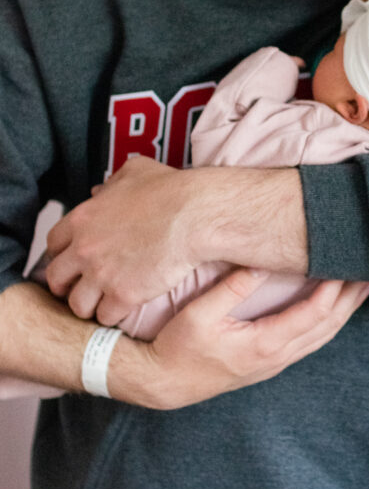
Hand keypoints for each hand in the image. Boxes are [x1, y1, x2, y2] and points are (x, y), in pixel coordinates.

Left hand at [46, 157, 198, 323]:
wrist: (194, 216)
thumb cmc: (171, 191)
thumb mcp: (136, 172)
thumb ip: (112, 183)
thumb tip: (101, 191)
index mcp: (83, 219)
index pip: (53, 244)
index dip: (63, 254)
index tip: (74, 261)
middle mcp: (85, 248)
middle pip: (57, 279)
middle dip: (67, 285)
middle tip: (81, 288)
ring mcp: (102, 274)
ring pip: (77, 305)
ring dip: (89, 306)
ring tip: (102, 304)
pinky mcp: (123, 295)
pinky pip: (106, 316)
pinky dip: (114, 315)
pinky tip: (124, 308)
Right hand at [119, 267, 368, 408]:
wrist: (163, 384)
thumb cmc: (176, 347)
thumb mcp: (199, 314)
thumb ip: (233, 288)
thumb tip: (262, 262)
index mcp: (265, 343)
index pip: (315, 313)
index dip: (335, 288)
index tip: (348, 264)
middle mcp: (277, 357)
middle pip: (328, 326)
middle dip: (350, 299)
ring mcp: (275, 363)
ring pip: (322, 336)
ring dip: (343, 312)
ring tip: (360, 287)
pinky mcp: (268, 362)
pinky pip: (310, 341)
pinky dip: (327, 322)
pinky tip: (332, 309)